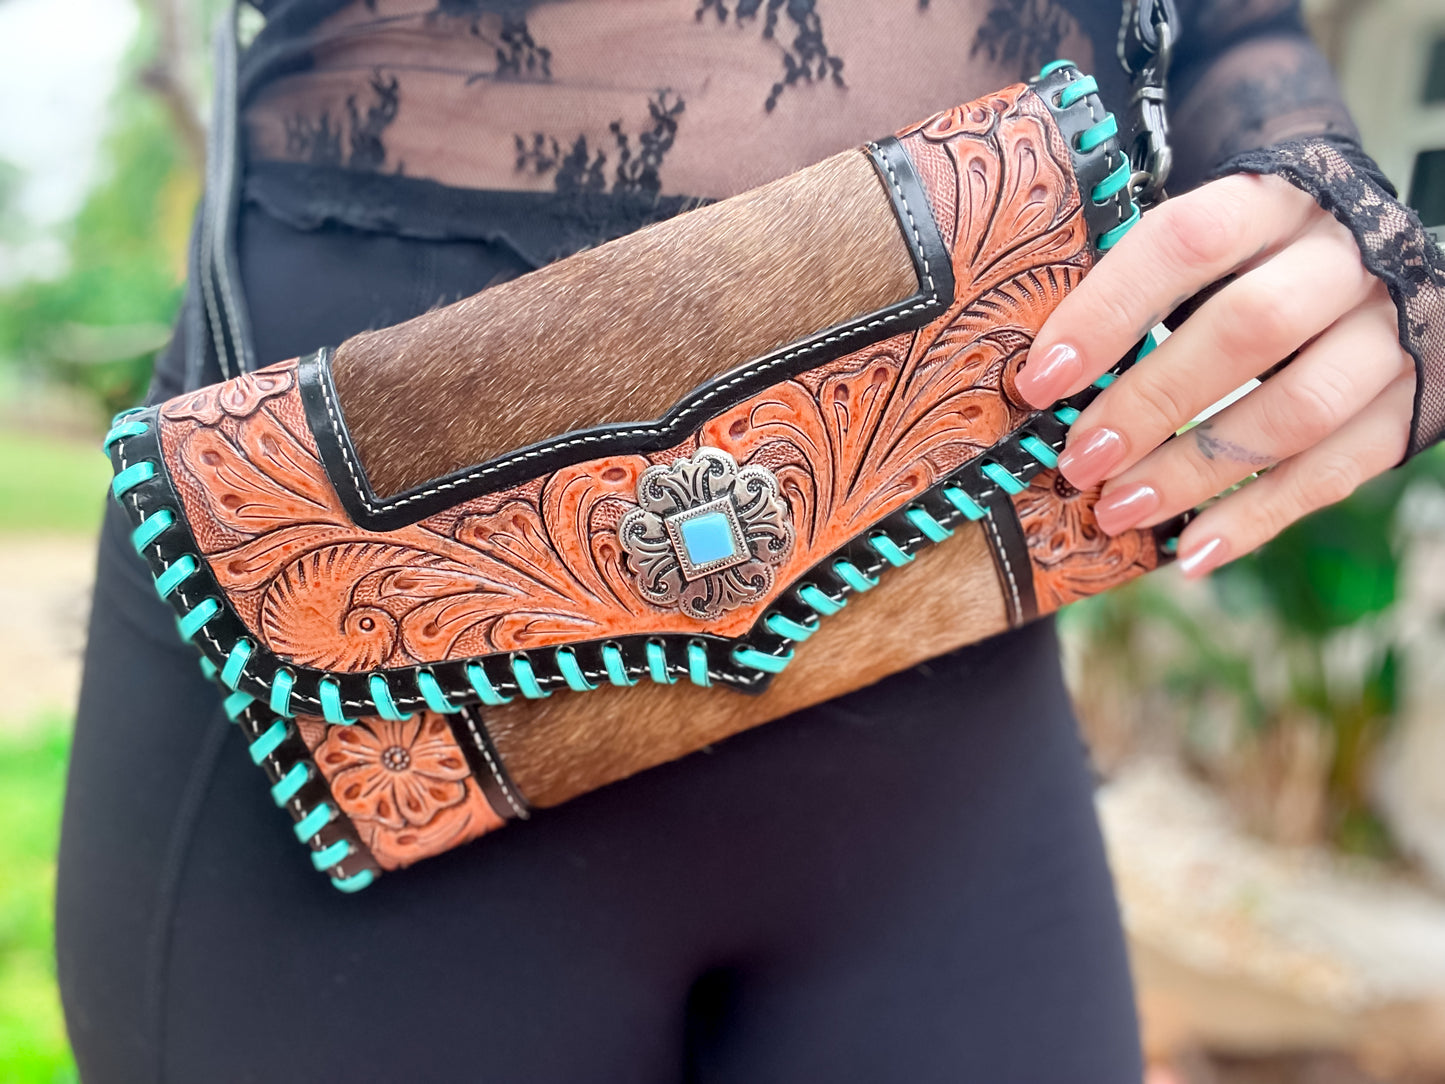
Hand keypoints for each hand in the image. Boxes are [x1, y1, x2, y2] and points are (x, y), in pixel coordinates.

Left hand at [1015, 173, 1415, 577]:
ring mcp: (1391, 334)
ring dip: (1195, 470)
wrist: (1389, 273)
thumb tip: (1041, 375)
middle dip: (1151, 402)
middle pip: (1249, 328)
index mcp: (1276, 204)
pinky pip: (1336, 472)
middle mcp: (1346, 259)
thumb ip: (1143, 289)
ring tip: (1118, 511)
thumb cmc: (1262, 264)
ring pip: (1298, 410)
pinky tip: (1191, 553)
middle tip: (1079, 461)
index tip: (1041, 380)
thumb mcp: (1215, 250)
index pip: (1189, 239)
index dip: (1108, 310)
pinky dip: (1256, 519)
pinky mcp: (1413, 405)